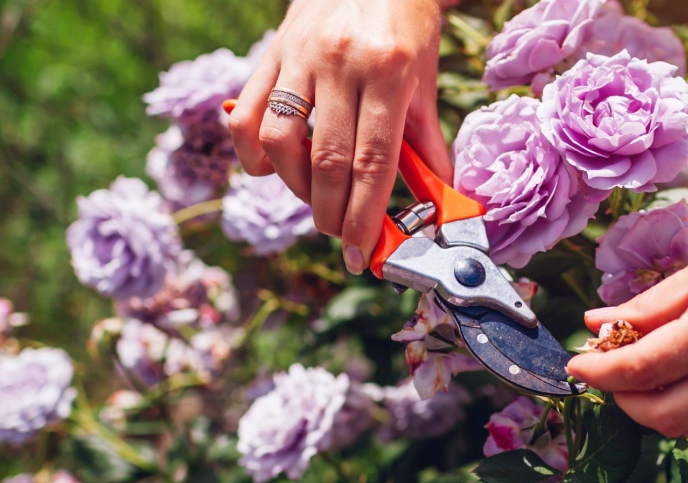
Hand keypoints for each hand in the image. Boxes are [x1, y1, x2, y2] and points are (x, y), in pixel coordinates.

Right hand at [229, 0, 450, 274]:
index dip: (364, 215)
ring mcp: (300, 57)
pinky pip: (248, 113)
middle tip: (341, 236)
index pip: (373, 161)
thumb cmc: (405, 25)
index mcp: (388, 72)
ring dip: (296, 186)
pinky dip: (253, 152)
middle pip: (328, 160)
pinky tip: (270, 169)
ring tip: (317, 198)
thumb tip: (439, 199)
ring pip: (282, 141)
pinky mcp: (272, 53)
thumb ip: (426, 141)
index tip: (361, 252)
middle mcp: (341, 64)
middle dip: (333, 214)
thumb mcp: (424, 78)